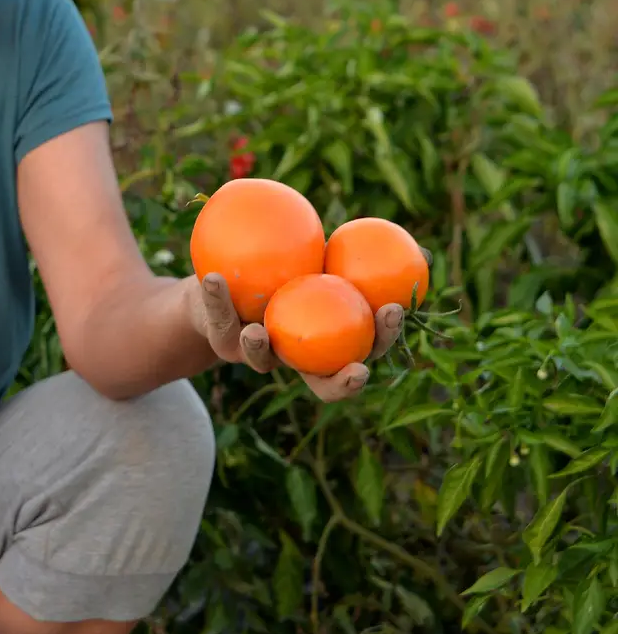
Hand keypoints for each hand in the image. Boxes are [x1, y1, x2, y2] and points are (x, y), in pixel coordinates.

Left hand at [187, 271, 405, 402]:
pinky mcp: (222, 339)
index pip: (360, 350)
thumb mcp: (317, 261)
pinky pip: (218, 317)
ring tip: (257, 332)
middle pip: (321, 382)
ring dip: (260, 348)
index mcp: (321, 340)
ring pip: (261, 360)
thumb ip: (355, 257)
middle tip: (359, 370)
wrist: (219, 280)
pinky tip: (213, 277)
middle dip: (341, 383)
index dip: (380, 340)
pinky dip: (215, 297)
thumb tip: (420, 251)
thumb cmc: (281, 271)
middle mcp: (293, 356)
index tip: (394, 312)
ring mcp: (256, 354)